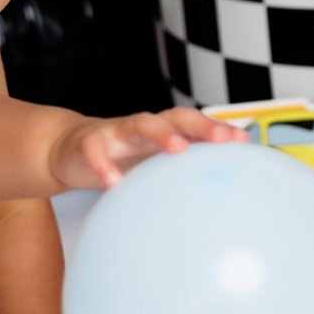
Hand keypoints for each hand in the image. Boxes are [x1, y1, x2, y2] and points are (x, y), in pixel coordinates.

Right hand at [52, 107, 247, 189]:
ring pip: (140, 124)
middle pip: (175, 118)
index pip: (195, 125)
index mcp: (163, 131)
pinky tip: (113, 183)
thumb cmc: (121, 158)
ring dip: (160, 133)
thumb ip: (180, 173)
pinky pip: (96, 151)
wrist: (70, 149)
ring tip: (177, 148)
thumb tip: (216, 195)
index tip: (243, 142)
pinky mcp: (87, 143)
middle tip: (221, 138)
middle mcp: (144, 126)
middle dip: (200, 125)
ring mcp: (116, 132)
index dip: (218, 130)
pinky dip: (103, 165)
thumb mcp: (152, 165)